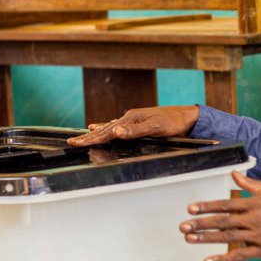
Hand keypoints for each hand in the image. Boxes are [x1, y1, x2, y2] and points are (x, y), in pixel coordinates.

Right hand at [68, 105, 198, 146]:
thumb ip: (134, 131)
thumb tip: (115, 132)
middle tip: (72, 142)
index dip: (91, 138)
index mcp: (130, 119)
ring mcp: (132, 120)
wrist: (188, 117)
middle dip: (88, 137)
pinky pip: (117, 127)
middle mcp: (128, 118)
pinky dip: (107, 128)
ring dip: (95, 133)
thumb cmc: (173, 122)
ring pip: (109, 128)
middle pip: (104, 129)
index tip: (77, 143)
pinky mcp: (137, 123)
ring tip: (83, 135)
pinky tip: (102, 127)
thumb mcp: (155, 127)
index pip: (106, 132)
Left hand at [181, 171, 260, 260]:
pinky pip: (240, 255)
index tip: (190, 208)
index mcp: (255, 204)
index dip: (207, 206)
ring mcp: (259, 236)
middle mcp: (254, 219)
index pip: (225, 204)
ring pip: (228, 238)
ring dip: (206, 239)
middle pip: (222, 221)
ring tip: (189, 239)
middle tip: (182, 226)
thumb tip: (233, 174)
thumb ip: (251, 185)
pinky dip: (223, 259)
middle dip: (200, 223)